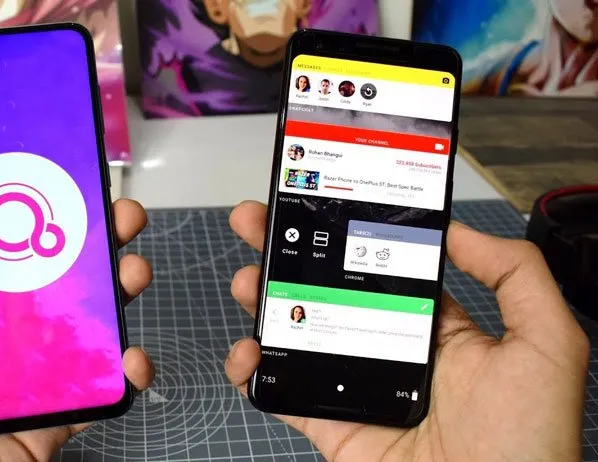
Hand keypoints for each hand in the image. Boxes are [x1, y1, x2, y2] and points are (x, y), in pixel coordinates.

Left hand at [0, 199, 154, 460]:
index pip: (3, 268)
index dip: (34, 232)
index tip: (61, 198)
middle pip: (56, 292)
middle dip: (93, 253)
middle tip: (117, 221)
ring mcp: (25, 388)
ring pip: (84, 336)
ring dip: (118, 299)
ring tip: (132, 272)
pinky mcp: (46, 425)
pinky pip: (93, 397)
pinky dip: (124, 375)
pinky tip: (133, 356)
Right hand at [226, 201, 588, 461]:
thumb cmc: (531, 442)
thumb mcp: (546, 344)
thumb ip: (515, 276)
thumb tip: (460, 231)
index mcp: (435, 328)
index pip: (380, 267)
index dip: (346, 234)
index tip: (319, 203)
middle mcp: (390, 351)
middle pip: (326, 291)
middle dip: (288, 253)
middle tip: (258, 222)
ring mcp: (356, 388)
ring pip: (298, 334)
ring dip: (264, 303)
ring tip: (248, 280)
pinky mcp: (332, 425)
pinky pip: (283, 394)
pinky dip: (254, 372)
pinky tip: (247, 351)